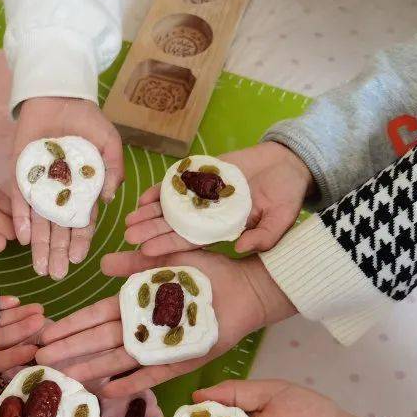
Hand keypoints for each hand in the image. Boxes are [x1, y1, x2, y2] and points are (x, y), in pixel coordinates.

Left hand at [12, 97, 123, 279]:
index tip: (77, 259)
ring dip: (39, 245)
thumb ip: (112, 169)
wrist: (58, 96)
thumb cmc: (87, 120)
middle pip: (59, 229)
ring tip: (39, 268)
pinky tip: (23, 238)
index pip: (81, 222)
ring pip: (39, 222)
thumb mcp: (108, 142)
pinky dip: (21, 219)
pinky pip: (20, 201)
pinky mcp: (21, 175)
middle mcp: (60, 194)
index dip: (80, 241)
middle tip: (56, 274)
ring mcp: (39, 187)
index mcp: (83, 191)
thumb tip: (108, 199)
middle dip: (58, 252)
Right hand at [36, 250, 295, 396]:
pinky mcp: (181, 360)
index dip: (71, 325)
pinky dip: (131, 382)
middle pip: (99, 340)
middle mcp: (142, 329)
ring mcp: (159, 346)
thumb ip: (136, 262)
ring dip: (92, 367)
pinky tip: (109, 390)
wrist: (245, 288)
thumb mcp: (167, 257)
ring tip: (65, 375)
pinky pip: (152, 375)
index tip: (46, 333)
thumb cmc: (206, 271)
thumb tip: (103, 262)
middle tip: (41, 358)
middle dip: (70, 349)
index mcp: (136, 304)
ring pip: (118, 359)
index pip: (95, 316)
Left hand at [125, 141, 314, 255]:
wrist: (288, 164)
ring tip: (128, 219)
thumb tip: (242, 248)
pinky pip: (178, 184)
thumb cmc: (287, 196)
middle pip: (174, 226)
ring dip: (149, 213)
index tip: (147, 252)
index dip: (169, 246)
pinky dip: (161, 190)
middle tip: (128, 236)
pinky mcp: (202, 176)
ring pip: (170, 207)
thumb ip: (264, 236)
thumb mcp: (281, 219)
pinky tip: (143, 197)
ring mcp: (202, 196)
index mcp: (222, 230)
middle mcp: (207, 217)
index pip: (191, 242)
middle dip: (151, 231)